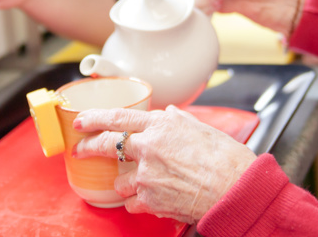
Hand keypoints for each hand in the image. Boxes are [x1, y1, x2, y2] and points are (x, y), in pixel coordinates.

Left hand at [73, 106, 256, 223]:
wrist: (236, 188)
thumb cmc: (227, 159)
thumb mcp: (202, 128)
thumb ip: (178, 120)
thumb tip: (167, 114)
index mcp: (162, 125)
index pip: (118, 117)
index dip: (94, 117)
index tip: (81, 119)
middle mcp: (149, 147)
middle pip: (106, 144)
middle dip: (88, 147)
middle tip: (81, 149)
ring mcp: (146, 174)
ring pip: (119, 180)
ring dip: (126, 183)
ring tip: (146, 185)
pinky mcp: (150, 199)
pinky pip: (132, 203)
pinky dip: (139, 203)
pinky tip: (155, 199)